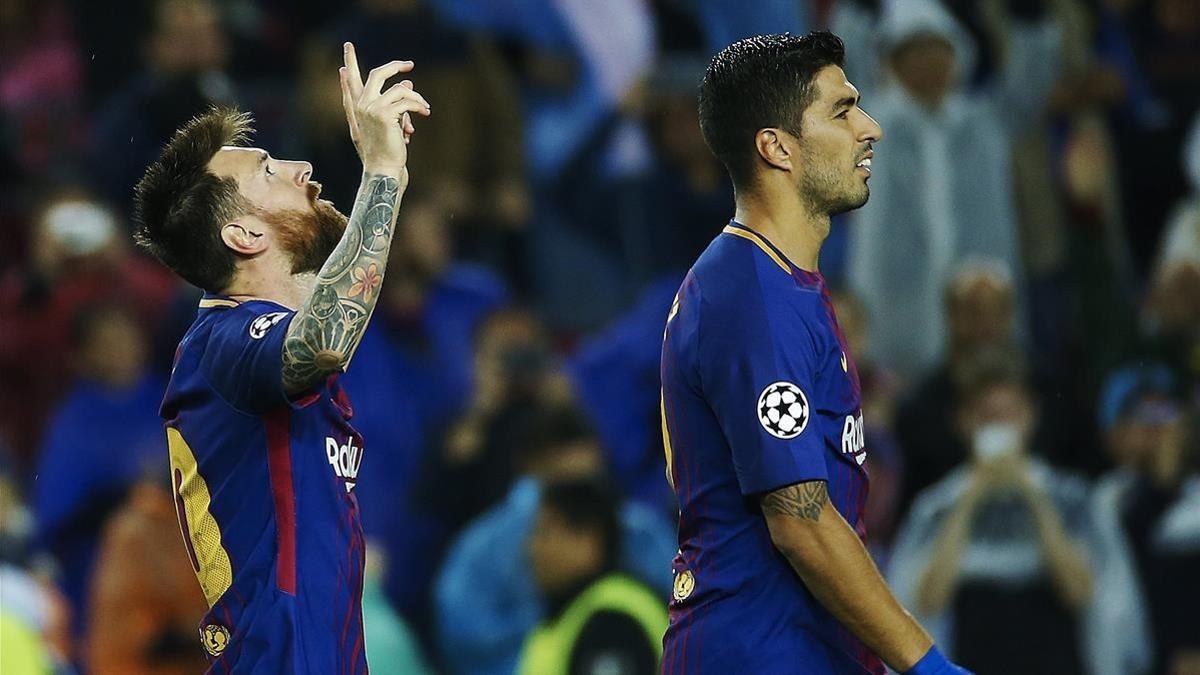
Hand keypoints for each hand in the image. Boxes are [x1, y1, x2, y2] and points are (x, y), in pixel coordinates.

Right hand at [339, 42, 430, 178]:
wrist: (384, 168)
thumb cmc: (386, 150)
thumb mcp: (389, 124)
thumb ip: (394, 104)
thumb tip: (408, 83)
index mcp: (356, 109)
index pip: (351, 82)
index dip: (350, 64)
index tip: (348, 47)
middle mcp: (361, 106)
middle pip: (377, 74)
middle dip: (394, 66)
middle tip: (409, 64)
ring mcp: (371, 108)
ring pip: (400, 89)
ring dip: (416, 97)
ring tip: (424, 107)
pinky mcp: (384, 114)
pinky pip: (407, 101)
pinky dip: (419, 106)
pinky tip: (425, 112)